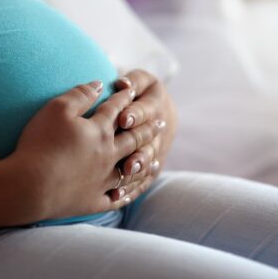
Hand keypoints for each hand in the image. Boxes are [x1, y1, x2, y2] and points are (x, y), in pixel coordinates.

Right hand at [4, 81, 165, 221]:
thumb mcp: (57, 109)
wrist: (29, 186)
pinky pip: (117, 198)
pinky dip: (126, 193)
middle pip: (133, 139)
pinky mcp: (93, 201)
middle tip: (161, 123)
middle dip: (147, 128)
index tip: (132, 91)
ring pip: (131, 169)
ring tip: (155, 156)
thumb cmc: (40, 143)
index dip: (124, 98)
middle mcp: (107, 154)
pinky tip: (130, 191)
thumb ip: (80, 94)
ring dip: (144, 160)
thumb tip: (99, 84)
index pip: (115, 110)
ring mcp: (102, 180)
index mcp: (99, 131)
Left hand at [109, 70, 177, 201]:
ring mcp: (156, 149)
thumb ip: (132, 82)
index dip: (136, 114)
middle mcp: (160, 129)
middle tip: (127, 160)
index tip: (123, 119)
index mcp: (157, 103)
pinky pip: (142, 180)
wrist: (153, 110)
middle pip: (151, 141)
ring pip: (148, 163)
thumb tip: (123, 84)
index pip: (148, 109)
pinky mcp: (150, 167)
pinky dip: (131, 189)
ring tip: (125, 176)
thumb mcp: (138, 81)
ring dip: (138, 170)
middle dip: (139, 151)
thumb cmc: (137, 90)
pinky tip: (117, 197)